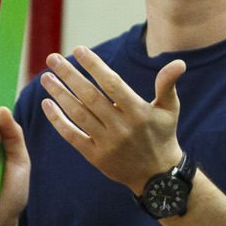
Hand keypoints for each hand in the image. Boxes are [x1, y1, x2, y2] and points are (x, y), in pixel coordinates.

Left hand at [39, 48, 185, 194]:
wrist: (157, 175)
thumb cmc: (163, 134)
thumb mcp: (170, 109)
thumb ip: (167, 85)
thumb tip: (179, 63)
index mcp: (139, 112)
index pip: (112, 83)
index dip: (94, 66)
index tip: (78, 50)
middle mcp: (121, 126)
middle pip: (90, 96)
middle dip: (69, 75)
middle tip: (53, 58)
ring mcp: (107, 142)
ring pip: (78, 114)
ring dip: (59, 94)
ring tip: (46, 77)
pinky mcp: (95, 156)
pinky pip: (72, 135)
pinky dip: (58, 120)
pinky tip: (47, 104)